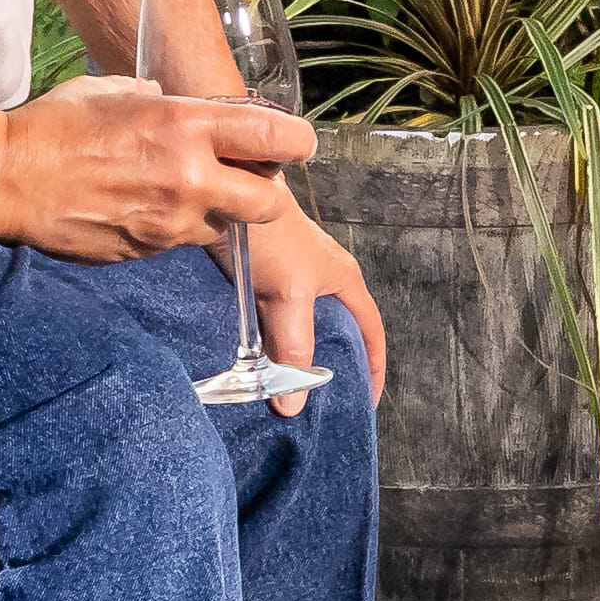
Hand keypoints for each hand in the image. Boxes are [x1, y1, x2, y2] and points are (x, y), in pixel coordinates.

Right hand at [0, 69, 316, 264]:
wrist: (4, 179)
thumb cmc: (55, 125)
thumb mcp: (114, 89)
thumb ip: (157, 97)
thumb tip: (173, 100)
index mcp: (186, 126)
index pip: (278, 137)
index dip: (297, 142)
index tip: (296, 142)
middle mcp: (189, 178)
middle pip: (270, 202)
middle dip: (267, 192)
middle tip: (250, 178)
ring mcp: (168, 223)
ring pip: (224, 227)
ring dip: (217, 212)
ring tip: (181, 192)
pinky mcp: (145, 253)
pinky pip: (178, 242)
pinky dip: (173, 229)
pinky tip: (141, 209)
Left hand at [244, 193, 385, 394]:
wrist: (226, 195)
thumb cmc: (270, 238)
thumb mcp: (290, 296)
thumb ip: (294, 346)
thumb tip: (293, 405)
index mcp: (344, 281)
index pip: (371, 331)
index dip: (373, 367)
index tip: (365, 402)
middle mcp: (323, 280)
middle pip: (335, 332)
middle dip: (330, 366)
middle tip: (317, 404)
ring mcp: (292, 279)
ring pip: (300, 328)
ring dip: (293, 357)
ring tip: (283, 390)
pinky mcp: (262, 279)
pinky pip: (272, 321)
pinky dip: (266, 344)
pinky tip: (253, 362)